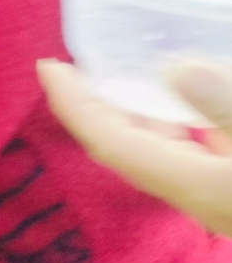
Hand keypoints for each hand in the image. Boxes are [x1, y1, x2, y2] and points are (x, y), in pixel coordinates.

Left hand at [38, 59, 231, 236]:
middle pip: (122, 145)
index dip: (74, 103)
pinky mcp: (230, 192)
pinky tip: (180, 101)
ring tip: (118, 72)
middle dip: (92, 104)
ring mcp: (214, 197)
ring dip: (132, 113)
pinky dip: (171, 124)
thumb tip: (174, 70)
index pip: (109, 141)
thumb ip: (226, 106)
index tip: (47, 67)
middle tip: (72, 65)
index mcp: (193, 185)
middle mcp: (195, 196)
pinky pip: (186, 156)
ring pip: (156, 151)